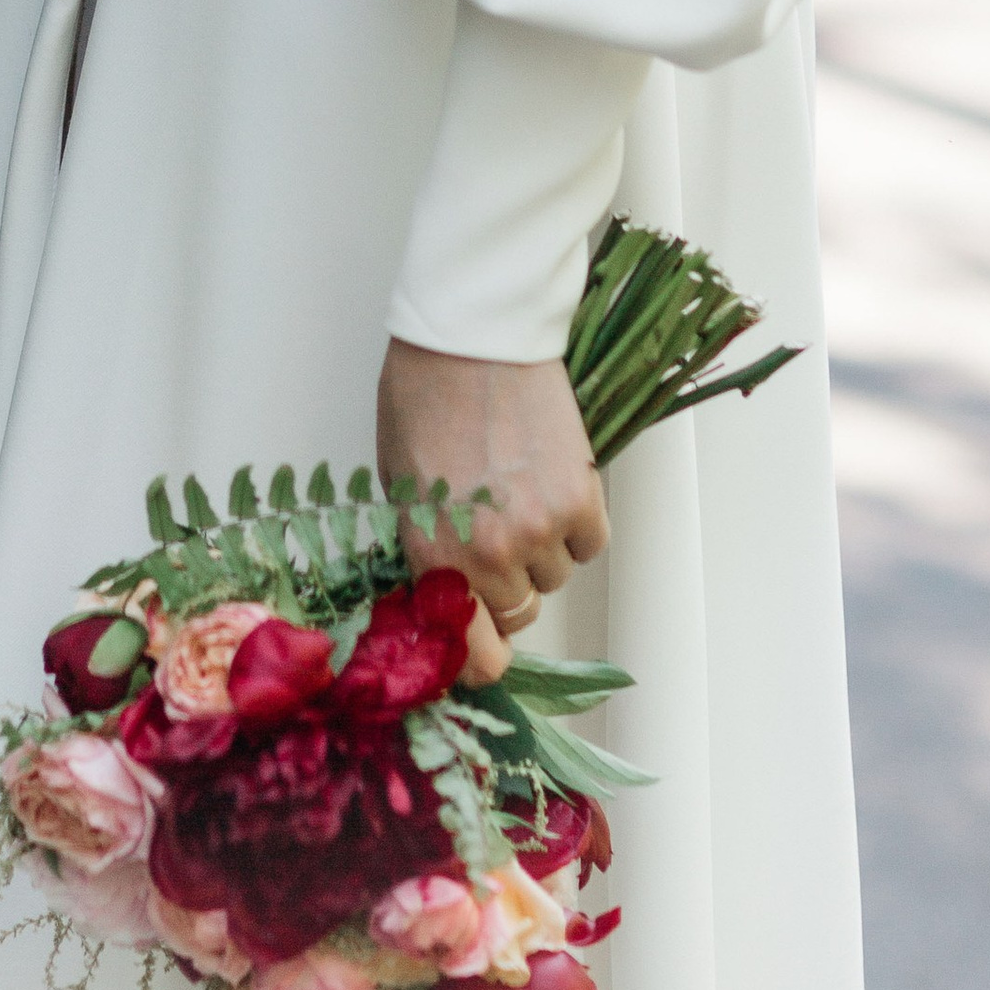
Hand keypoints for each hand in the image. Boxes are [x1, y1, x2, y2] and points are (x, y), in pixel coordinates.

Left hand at [377, 338, 608, 683]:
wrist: (470, 332)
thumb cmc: (423, 393)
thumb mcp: (400, 484)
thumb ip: (428, 549)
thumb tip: (450, 594)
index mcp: (435, 554)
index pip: (475, 654)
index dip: (483, 657)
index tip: (487, 648)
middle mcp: (491, 553)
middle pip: (519, 611)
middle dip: (506, 583)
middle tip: (494, 532)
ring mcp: (541, 527)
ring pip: (555, 575)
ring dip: (541, 547)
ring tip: (517, 488)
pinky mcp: (581, 496)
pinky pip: (589, 542)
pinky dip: (575, 522)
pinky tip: (549, 480)